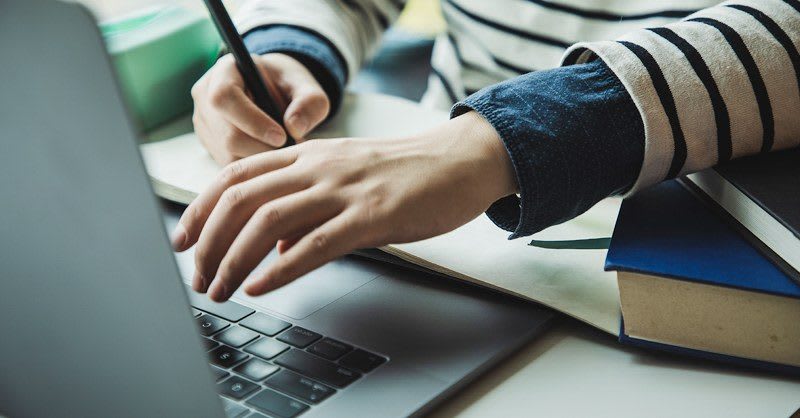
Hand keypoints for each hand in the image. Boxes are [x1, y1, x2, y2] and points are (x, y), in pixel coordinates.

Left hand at [171, 111, 517, 301]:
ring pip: (269, 221)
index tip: (183, 239)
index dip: (200, 208)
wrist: (459, 160)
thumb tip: (275, 245)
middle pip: (241, 198)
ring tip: (219, 288)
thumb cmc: (405, 172)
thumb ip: (306, 206)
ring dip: (234, 259)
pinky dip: (281, 269)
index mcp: (308, 154)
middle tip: (197, 276)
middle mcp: (318, 166)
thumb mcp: (345, 178)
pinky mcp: (372, 215)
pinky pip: (316, 243)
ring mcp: (344, 189)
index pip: (236, 174)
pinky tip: (261, 286)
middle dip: (208, 242)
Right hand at [191, 53, 330, 164]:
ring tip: (282, 149)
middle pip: (227, 134)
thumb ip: (309, 102)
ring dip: (260, 159)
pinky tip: (270, 154)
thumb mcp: (306, 87)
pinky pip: (229, 165)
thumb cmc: (288, 85)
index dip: (253, 122)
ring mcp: (204, 121)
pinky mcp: (209, 143)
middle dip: (262, 148)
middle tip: (290, 148)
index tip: (282, 136)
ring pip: (228, 154)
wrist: (273, 90)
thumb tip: (295, 128)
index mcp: (225, 70)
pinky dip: (254, 166)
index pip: (225, 97)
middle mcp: (206, 95)